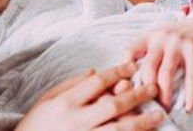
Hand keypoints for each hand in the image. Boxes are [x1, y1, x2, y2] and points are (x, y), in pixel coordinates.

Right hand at [17, 63, 162, 130]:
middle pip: (113, 106)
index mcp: (66, 103)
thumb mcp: (46, 100)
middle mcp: (76, 121)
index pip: (97, 82)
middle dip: (136, 96)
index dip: (117, 72)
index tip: (133, 67)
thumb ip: (70, 84)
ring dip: (141, 122)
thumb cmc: (35, 125)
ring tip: (158, 116)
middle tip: (153, 89)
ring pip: (118, 130)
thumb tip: (94, 72)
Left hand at [121, 13, 192, 111]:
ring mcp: (178, 43)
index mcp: (150, 36)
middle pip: (147, 68)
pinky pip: (191, 76)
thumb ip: (149, 53)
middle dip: (146, 90)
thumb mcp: (164, 38)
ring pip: (166, 74)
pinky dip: (190, 94)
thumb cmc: (185, 37)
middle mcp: (161, 37)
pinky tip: (189, 107)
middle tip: (147, 106)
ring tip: (165, 109)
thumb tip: (133, 79)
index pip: (129, 52)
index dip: (123, 71)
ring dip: (164, 95)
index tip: (125, 88)